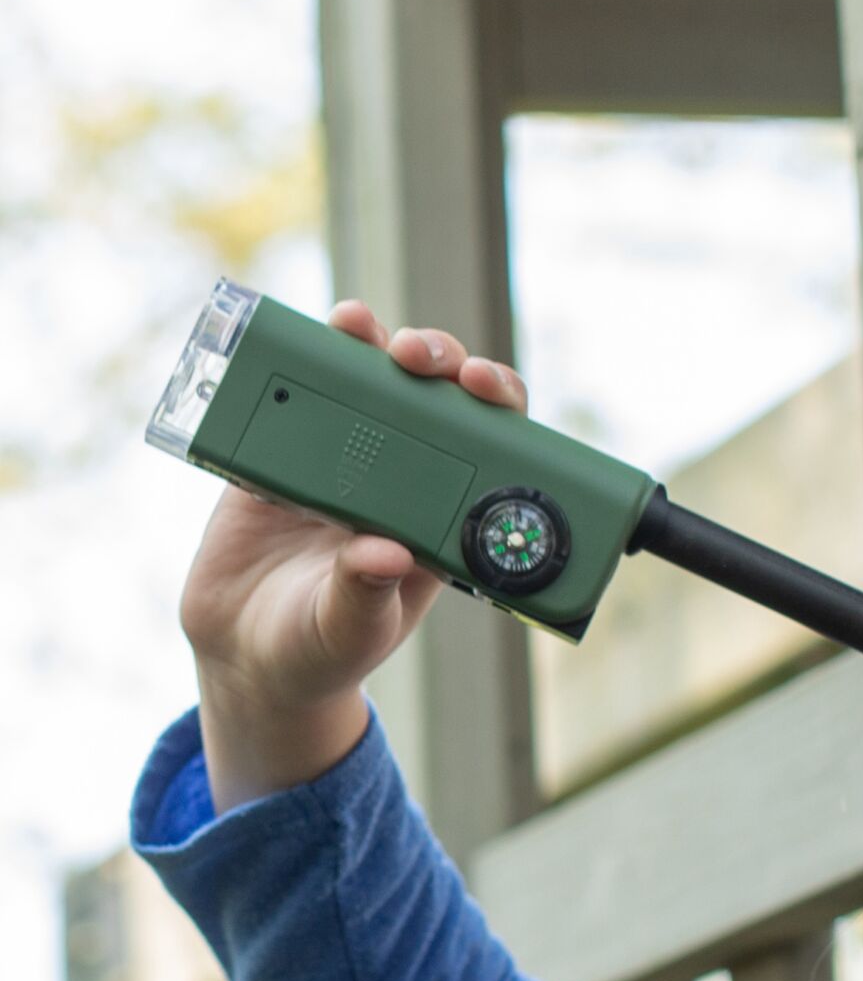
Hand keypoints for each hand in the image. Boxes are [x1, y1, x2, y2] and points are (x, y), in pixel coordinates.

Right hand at [180, 299, 530, 719]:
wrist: (249, 656)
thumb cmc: (324, 649)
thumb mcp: (350, 630)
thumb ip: (365, 593)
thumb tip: (383, 552)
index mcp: (442, 519)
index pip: (490, 447)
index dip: (496, 405)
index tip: (484, 386)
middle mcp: (401, 480)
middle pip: (435, 397)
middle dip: (435, 360)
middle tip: (414, 356)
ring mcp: (341, 461)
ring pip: (366, 381)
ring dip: (366, 343)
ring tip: (356, 324)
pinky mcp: (280, 457)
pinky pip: (291, 399)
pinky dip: (292, 365)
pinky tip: (290, 344)